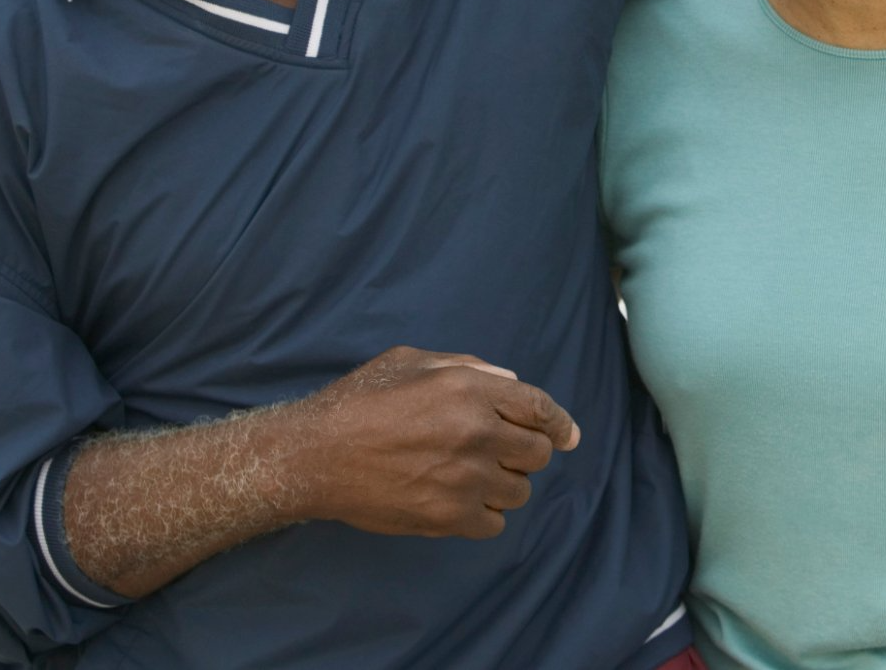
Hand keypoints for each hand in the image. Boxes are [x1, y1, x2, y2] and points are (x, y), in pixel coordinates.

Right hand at [288, 346, 580, 539]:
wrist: (317, 455)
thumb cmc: (360, 399)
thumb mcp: (412, 361)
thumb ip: (467, 368)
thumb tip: (509, 383)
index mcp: (469, 389)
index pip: (540, 408)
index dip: (560, 423)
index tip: (568, 436)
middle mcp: (476, 433)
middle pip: (537, 452)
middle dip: (527, 450)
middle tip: (501, 450)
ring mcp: (464, 479)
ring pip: (519, 490)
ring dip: (506, 482)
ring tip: (475, 474)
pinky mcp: (447, 518)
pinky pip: (495, 524)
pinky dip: (487, 514)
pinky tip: (463, 500)